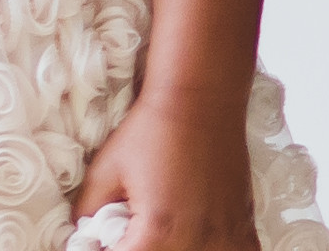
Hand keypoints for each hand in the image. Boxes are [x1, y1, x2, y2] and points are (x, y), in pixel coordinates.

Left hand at [75, 83, 260, 250]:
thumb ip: (86, 215)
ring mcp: (225, 233)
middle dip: (141, 247)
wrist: (202, 93)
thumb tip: (85, 237)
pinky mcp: (244, 221)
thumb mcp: (103, 172)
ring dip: (181, 249)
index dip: (109, 249)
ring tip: (164, 235)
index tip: (106, 237)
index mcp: (157, 233)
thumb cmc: (153, 128)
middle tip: (132, 231)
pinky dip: (217, 248)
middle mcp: (196, 239)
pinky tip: (204, 240)